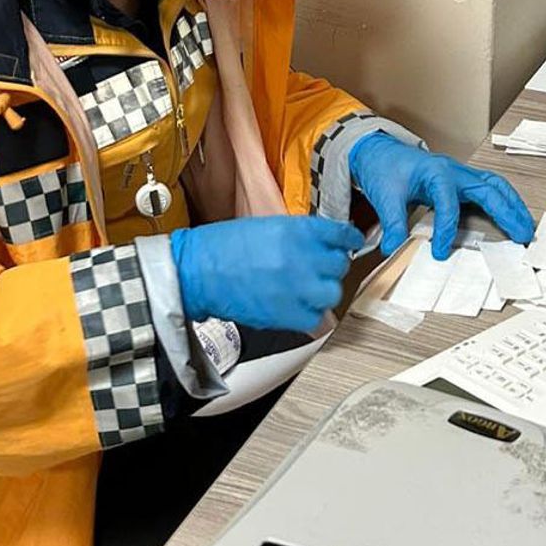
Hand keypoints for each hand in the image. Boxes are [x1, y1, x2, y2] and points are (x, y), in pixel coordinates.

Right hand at [171, 217, 364, 331]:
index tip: (349, 243)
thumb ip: (297, 235)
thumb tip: (319, 243)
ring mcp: (296, 288)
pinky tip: (296, 306)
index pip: (341, 234)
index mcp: (296, 231)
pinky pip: (315, 319)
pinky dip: (308, 314)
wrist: (196, 272)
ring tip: (307, 289)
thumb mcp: (265, 226)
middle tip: (318, 268)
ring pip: (331, 293)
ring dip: (322, 291)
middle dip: (330, 267)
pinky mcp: (286, 314)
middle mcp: (301, 258)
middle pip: (339, 266)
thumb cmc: (221, 248)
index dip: (348, 240)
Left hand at [349, 133, 534, 259]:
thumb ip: (392, 223)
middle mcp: (454, 171)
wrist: (382, 153)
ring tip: (526, 227)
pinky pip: (491, 188)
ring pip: (496, 186)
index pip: (448, 203)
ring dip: (513, 205)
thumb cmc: (386, 170)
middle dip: (506, 213)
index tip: (440, 252)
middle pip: (488, 189)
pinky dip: (505, 201)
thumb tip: (392, 247)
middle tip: (521, 237)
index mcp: (435, 172)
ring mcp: (462, 174)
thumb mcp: (385, 197)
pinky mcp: (463, 180)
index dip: (446, 230)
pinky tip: (512, 216)